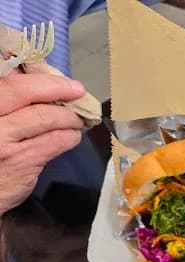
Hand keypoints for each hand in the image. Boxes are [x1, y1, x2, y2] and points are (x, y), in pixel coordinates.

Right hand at [0, 72, 85, 216]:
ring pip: (43, 117)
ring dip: (67, 116)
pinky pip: (52, 142)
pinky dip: (68, 136)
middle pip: (23, 91)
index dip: (36, 77)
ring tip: (76, 119)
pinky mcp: (19, 161)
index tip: (56, 77)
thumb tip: (33, 84)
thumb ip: (7, 104)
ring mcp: (1, 139)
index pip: (8, 81)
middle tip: (76, 90)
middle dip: (55, 87)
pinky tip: (72, 137)